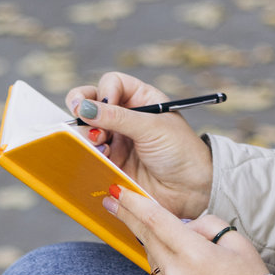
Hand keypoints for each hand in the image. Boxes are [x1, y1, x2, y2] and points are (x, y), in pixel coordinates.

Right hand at [65, 72, 212, 219]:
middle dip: (85, 110)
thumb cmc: (182, 152)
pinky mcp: (113, 163)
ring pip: (88, 129)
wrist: (191, 190)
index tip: (106, 104)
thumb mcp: (152, 128)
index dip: (104, 92)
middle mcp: (127, 117)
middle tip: (82, 118)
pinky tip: (102, 156)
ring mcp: (118, 140)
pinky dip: (90, 152)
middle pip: (92, 104)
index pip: (111, 84)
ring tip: (100, 143)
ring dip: (87, 133)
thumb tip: (85, 108)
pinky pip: (91, 153)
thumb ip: (118, 117)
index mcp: (142, 100)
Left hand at [102, 186, 268, 274]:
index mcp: (195, 254)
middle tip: (115, 203)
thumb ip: (207, 225)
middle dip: (130, 219)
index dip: (133, 203)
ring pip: (155, 269)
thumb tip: (183, 225)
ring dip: (167, 263)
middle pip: (146, 240)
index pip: (155, 221)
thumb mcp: (238, 245)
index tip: (116, 192)